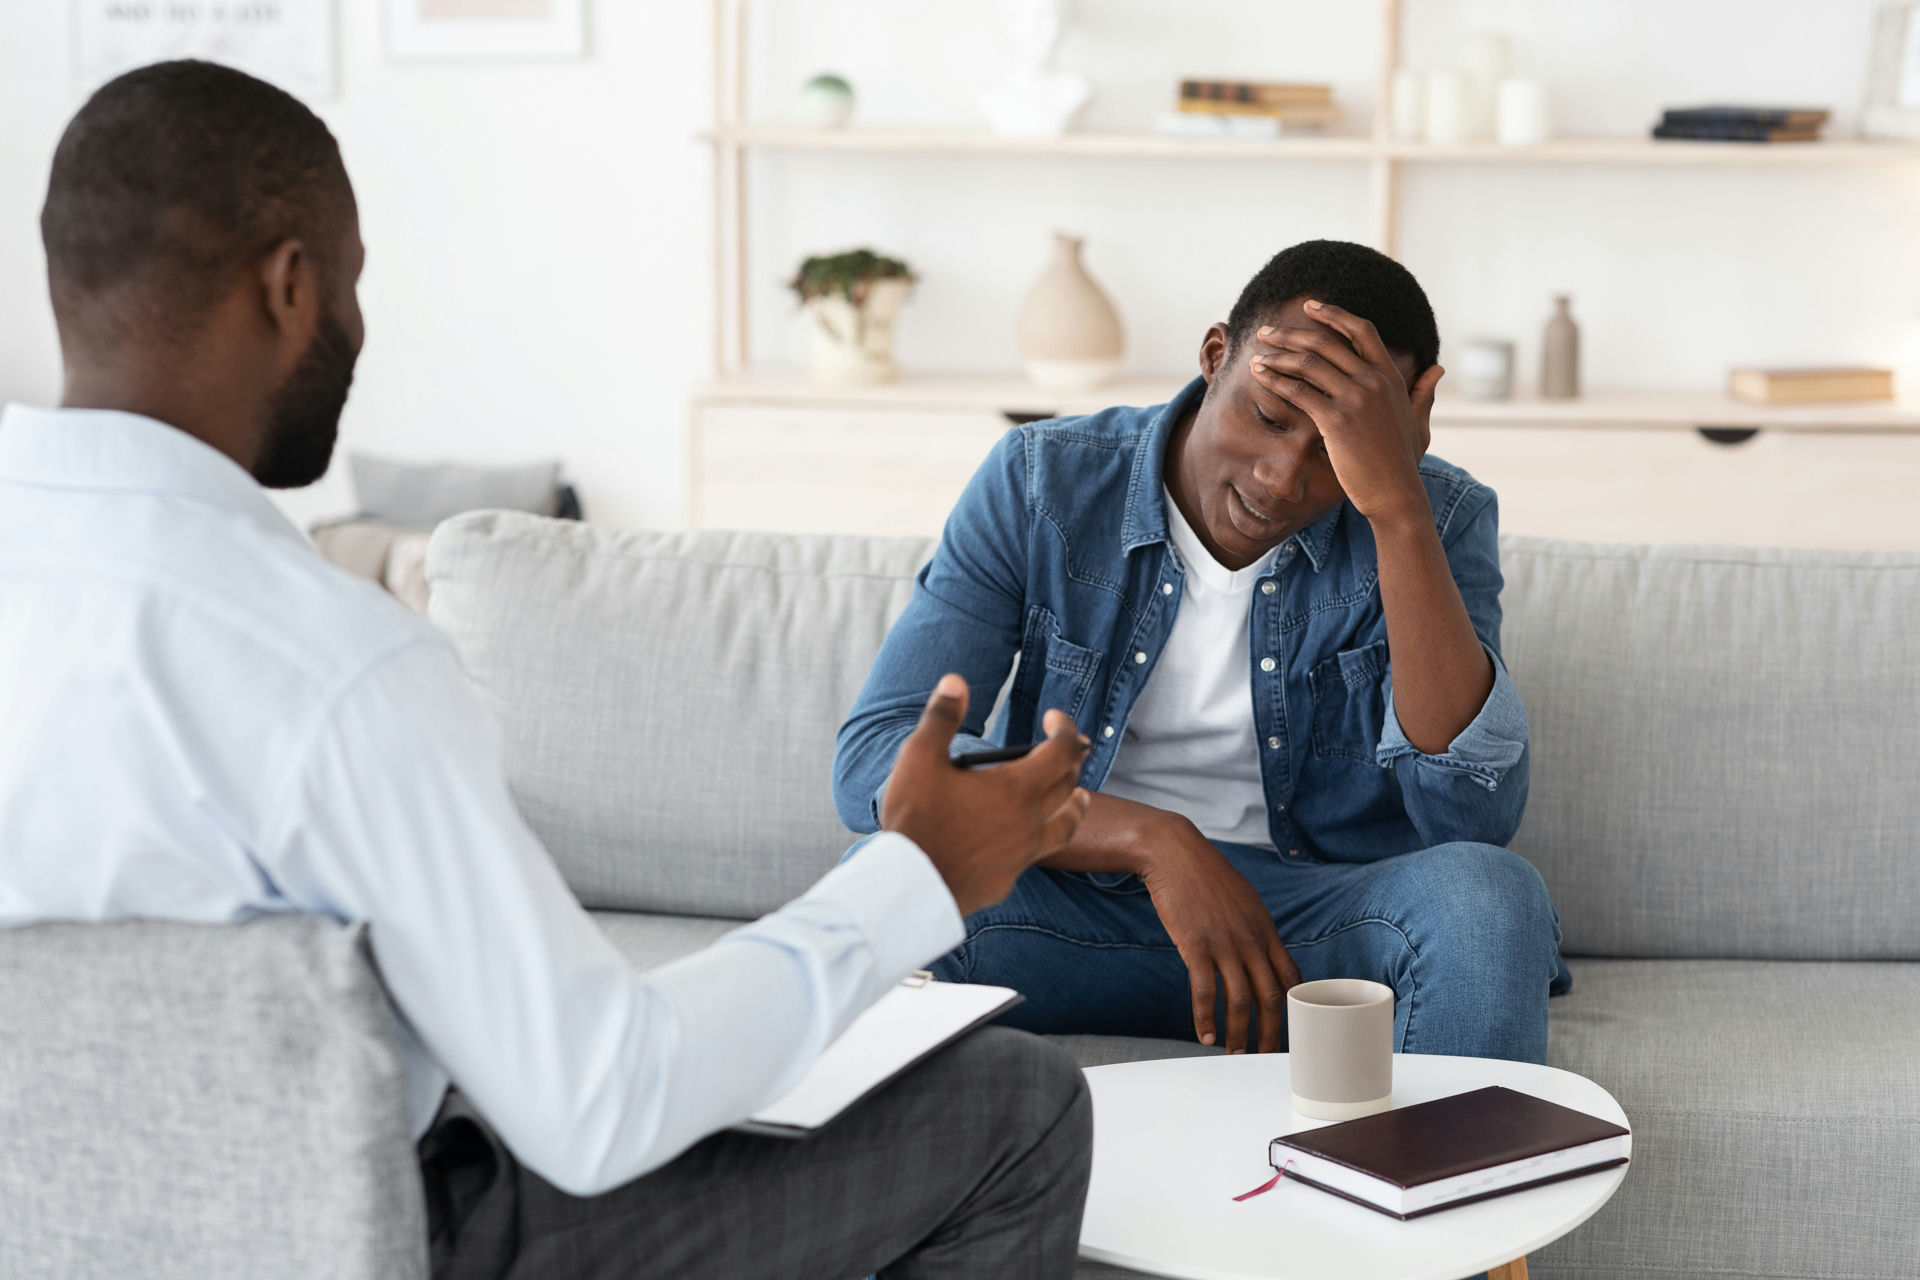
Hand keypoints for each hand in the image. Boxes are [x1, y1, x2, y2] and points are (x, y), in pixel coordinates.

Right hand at [882, 674, 1092, 915]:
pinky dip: (1044, 837)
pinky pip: (1039, 853)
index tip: (1054, 718)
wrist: (910, 885)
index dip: (1064, 729)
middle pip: (1068, 786)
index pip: (1061, 751)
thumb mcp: (920, 758)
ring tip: (1080, 796)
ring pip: (1066, 825)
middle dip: (1072, 761)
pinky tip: (1032, 838)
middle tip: (1069, 748)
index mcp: (1017, 787)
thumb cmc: (916, 820)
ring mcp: (1023, 852)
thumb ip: (942, 718)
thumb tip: (956, 682)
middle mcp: (1030, 821)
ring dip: (1076, 804)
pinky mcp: (1009, 877)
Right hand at [1137, 814, 1302, 1053]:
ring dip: (1239, 1034)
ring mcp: (1224, 944)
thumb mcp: (1244, 900)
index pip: (1291, 977)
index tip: (1289, 1029)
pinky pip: (1205, 992)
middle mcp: (1251, 940)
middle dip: (1271, 1033)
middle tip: (1266, 1057)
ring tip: (1235, 1053)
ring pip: (1240, 1001)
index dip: (1293, 1008)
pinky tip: (1205, 1034)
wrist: (1175, 853)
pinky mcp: (1196, 946)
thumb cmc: (1206, 876)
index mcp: (1266, 930)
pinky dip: (1206, 1019)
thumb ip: (1255, 930)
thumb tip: (1260, 955)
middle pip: (1271, 997)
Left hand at [1249, 299, 1443, 524]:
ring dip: (1277, 355)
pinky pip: (1299, 391)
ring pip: (1308, 363)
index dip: (1334, 314)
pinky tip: (1260, 377)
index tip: (1310, 306)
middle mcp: (1373, 381)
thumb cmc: (1404, 463)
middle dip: (1291, 333)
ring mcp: (1355, 399)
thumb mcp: (1420, 422)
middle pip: (1326, 342)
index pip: (1362, 330)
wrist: (1395, 494)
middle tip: (1266, 331)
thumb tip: (1437, 369)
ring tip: (1257, 356)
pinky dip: (1276, 381)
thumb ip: (1423, 392)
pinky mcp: (1336, 420)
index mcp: (1391, 377)